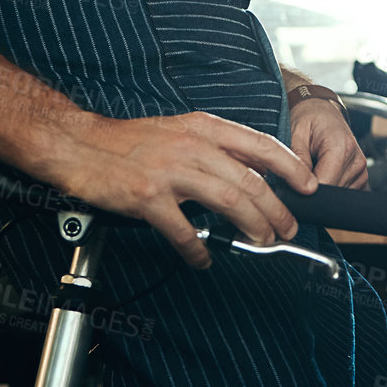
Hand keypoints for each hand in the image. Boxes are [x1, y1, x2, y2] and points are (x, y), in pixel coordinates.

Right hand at [45, 111, 317, 267]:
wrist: (78, 144)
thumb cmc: (129, 141)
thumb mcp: (180, 130)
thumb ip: (214, 148)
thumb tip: (250, 172)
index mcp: (204, 128)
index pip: (261, 146)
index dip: (290, 168)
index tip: (308, 186)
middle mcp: (193, 146)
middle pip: (250, 180)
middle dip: (277, 209)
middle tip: (288, 228)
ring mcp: (170, 171)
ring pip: (228, 201)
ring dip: (252, 226)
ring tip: (262, 242)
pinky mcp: (148, 197)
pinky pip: (184, 230)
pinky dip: (199, 249)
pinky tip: (205, 258)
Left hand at [290, 98, 368, 188]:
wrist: (324, 111)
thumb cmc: (310, 119)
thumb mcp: (296, 133)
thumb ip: (298, 160)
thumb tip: (298, 185)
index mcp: (342, 148)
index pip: (325, 185)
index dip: (306, 190)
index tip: (293, 186)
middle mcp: (357, 161)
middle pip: (333, 194)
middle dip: (313, 191)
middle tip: (300, 177)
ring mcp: (362, 171)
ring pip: (338, 197)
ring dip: (323, 190)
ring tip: (313, 171)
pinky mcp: (362, 178)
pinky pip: (345, 194)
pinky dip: (332, 189)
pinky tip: (323, 175)